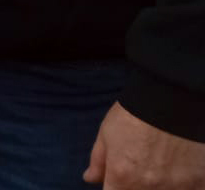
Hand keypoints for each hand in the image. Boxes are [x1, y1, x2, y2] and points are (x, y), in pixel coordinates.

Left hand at [85, 103, 204, 187]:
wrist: (170, 101)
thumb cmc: (133, 115)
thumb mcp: (107, 134)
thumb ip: (99, 161)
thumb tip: (90, 179)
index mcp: (122, 178)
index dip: (114, 187)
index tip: (118, 180)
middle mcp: (148, 187)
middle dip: (135, 186)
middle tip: (140, 167)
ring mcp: (175, 187)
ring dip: (160, 186)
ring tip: (160, 167)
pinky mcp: (198, 182)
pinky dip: (185, 186)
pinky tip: (180, 173)